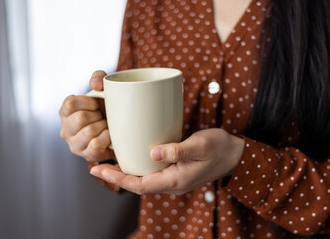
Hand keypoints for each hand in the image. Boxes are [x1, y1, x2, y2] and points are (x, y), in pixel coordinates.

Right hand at [59, 70, 113, 161]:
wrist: (121, 130)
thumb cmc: (108, 108)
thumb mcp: (104, 89)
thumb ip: (99, 78)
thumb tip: (95, 84)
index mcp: (66, 112)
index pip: (70, 103)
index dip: (88, 102)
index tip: (96, 104)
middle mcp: (66, 129)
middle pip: (81, 118)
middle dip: (97, 115)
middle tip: (103, 117)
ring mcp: (75, 144)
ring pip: (89, 132)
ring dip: (103, 127)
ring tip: (106, 126)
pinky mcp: (86, 155)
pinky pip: (96, 145)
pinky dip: (106, 138)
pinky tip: (109, 135)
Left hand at [89, 128, 243, 194]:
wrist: (233, 154)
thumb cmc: (219, 148)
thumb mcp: (200, 146)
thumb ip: (177, 150)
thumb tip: (153, 152)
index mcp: (175, 180)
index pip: (140, 185)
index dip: (118, 178)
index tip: (99, 169)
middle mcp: (171, 183)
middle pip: (138, 184)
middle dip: (116, 176)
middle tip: (96, 165)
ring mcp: (173, 178)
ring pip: (143, 179)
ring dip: (125, 173)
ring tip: (107, 162)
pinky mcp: (174, 171)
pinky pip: (151, 172)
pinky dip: (137, 167)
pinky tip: (131, 156)